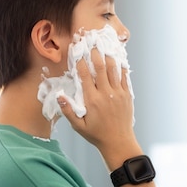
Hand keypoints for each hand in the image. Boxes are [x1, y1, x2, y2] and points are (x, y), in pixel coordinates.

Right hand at [58, 48, 140, 165]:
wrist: (118, 142)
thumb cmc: (97, 135)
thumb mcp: (78, 126)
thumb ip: (68, 110)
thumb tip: (59, 95)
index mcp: (92, 100)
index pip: (85, 76)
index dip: (80, 62)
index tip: (77, 53)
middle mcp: (105, 94)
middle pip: (100, 68)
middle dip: (95, 54)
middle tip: (92, 44)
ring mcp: (118, 94)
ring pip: (113, 70)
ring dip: (108, 57)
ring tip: (104, 47)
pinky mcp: (127, 95)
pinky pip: (124, 77)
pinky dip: (121, 67)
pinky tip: (118, 60)